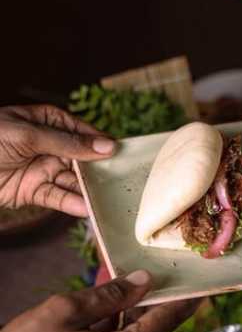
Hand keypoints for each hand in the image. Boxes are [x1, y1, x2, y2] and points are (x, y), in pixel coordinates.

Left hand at [0, 104, 115, 216]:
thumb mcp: (26, 134)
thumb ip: (67, 143)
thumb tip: (107, 146)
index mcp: (46, 122)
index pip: (82, 132)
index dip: (102, 143)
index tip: (124, 154)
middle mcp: (48, 146)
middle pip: (82, 159)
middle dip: (101, 171)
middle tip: (123, 181)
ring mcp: (42, 170)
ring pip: (72, 181)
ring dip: (89, 191)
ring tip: (107, 200)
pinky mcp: (33, 192)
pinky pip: (57, 197)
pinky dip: (71, 204)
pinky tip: (85, 208)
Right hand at [0, 270, 197, 331]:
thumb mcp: (65, 313)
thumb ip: (110, 295)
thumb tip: (145, 281)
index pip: (168, 318)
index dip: (183, 294)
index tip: (200, 277)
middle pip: (154, 328)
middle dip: (152, 298)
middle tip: (154, 267)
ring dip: (131, 311)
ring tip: (125, 279)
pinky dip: (115, 327)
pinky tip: (106, 304)